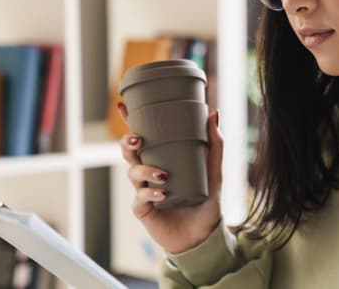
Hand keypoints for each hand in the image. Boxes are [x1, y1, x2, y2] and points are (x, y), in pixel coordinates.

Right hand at [117, 102, 222, 253]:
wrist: (204, 233)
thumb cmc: (207, 199)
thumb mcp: (214, 170)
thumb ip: (215, 144)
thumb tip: (214, 113)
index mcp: (162, 158)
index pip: (143, 136)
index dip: (130, 121)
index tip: (123, 104)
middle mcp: (149, 172)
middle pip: (129, 152)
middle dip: (128, 143)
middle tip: (138, 139)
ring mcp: (144, 191)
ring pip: (132, 173)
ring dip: (145, 170)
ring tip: (163, 175)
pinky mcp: (143, 209)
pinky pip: (139, 197)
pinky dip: (150, 193)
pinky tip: (162, 194)